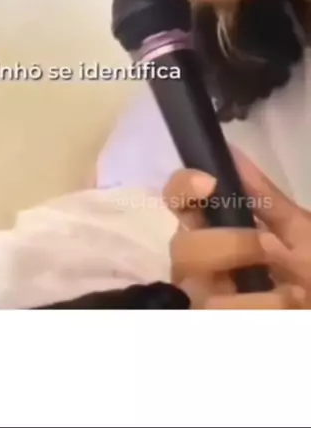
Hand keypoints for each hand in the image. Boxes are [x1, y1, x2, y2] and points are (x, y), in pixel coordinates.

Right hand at [164, 149, 309, 308]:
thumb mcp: (301, 231)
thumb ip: (264, 198)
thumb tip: (230, 151)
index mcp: (215, 229)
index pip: (176, 198)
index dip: (183, 187)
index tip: (210, 184)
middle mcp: (199, 263)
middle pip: (183, 248)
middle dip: (231, 246)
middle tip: (270, 251)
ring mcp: (204, 300)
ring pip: (205, 296)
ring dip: (259, 295)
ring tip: (292, 295)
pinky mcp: (213, 324)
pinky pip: (223, 320)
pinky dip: (263, 314)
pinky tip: (286, 311)